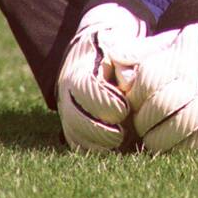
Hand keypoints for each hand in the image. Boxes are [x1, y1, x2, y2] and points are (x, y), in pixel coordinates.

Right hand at [56, 4, 146, 152]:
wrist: (98, 54)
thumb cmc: (117, 52)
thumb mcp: (123, 48)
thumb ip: (127, 62)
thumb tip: (129, 82)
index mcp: (80, 71)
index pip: (84, 89)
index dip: (103, 101)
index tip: (124, 109)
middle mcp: (68, 94)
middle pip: (74, 117)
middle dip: (98, 129)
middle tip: (121, 134)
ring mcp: (69, 111)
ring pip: (73, 134)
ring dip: (96, 143)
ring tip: (120, 144)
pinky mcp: (73, 126)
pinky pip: (77, 143)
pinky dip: (93, 149)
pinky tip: (112, 150)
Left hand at [125, 20, 197, 152]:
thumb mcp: (176, 39)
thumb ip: (144, 50)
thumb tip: (114, 56)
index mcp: (182, 60)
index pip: (147, 83)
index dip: (135, 95)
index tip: (136, 100)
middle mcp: (197, 83)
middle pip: (158, 109)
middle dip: (143, 120)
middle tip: (142, 122)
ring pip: (175, 131)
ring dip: (157, 139)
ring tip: (154, 136)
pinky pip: (196, 144)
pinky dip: (179, 148)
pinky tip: (174, 141)